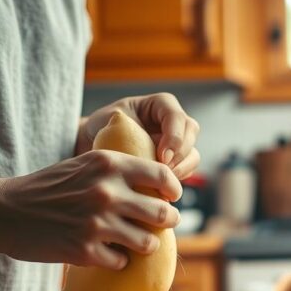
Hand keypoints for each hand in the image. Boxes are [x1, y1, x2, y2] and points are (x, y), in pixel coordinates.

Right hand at [0, 150, 181, 268]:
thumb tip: (160, 187)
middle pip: (163, 213)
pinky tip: (107, 254)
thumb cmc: (48, 187)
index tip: (172, 198)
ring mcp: (96, 223)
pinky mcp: (84, 251)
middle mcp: (106, 192)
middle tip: (163, 224)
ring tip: (137, 242)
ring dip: (146, 245)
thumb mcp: (84, 164)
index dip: (173, 190)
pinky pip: (121, 261)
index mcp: (108, 164)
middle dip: (168, 221)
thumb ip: (119, 171)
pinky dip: (117, 260)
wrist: (2, 210)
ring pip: (148, 242)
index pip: (162, 175)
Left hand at [80, 93, 200, 178]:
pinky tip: (160, 186)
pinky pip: (187, 171)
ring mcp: (179, 142)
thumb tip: (139, 144)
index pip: (176, 117)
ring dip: (181, 170)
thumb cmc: (102, 127)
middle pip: (191, 134)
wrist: (97, 143)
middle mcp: (175, 122)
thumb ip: (127, 127)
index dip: (174, 137)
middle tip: (163, 172)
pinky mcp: (177, 161)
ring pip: (193, 155)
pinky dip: (176, 180)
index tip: (161, 157)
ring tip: (160, 182)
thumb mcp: (110, 120)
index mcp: (161, 104)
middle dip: (179, 155)